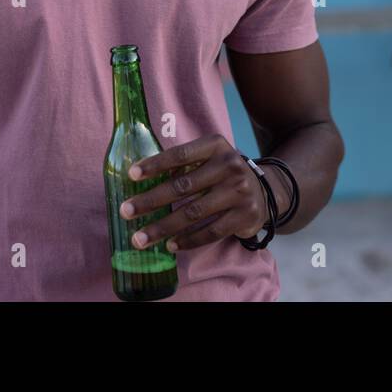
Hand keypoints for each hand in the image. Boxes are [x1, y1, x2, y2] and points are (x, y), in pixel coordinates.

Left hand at [122, 135, 272, 252]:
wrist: (265, 191)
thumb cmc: (223, 174)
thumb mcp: (210, 159)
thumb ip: (184, 164)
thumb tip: (139, 177)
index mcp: (216, 146)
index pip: (180, 155)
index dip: (155, 165)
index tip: (131, 175)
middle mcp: (229, 165)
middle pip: (182, 186)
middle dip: (150, 201)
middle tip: (126, 211)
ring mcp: (239, 191)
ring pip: (193, 213)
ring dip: (163, 227)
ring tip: (140, 238)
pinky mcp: (245, 216)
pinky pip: (210, 232)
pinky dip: (188, 241)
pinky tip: (170, 245)